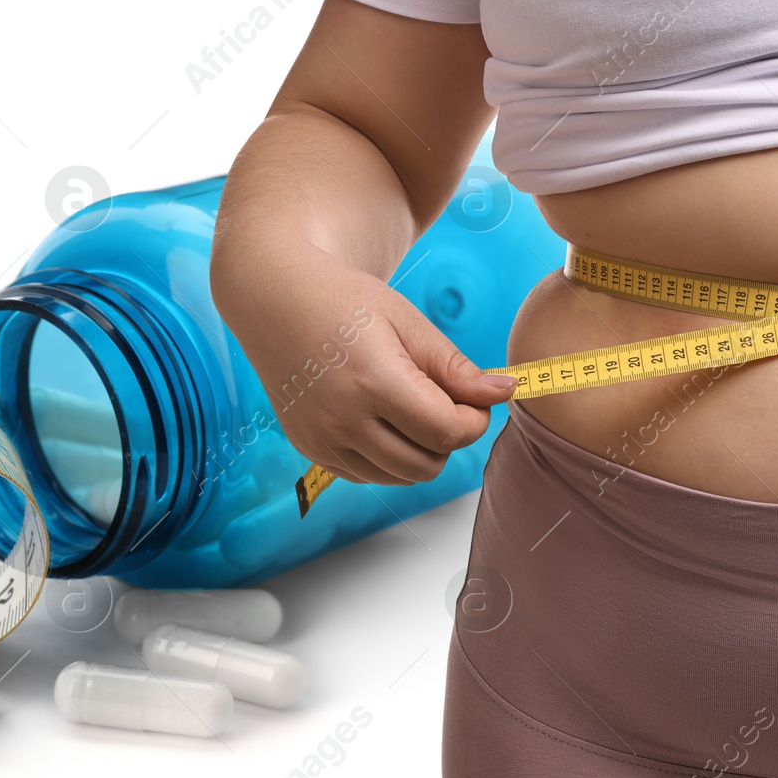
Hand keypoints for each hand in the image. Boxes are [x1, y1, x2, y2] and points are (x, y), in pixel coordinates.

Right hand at [214, 242, 515, 485]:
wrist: (274, 300)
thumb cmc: (345, 301)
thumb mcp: (407, 323)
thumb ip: (455, 367)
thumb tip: (503, 394)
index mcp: (374, 383)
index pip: (447, 432)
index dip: (474, 420)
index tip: (474, 399)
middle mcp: (343, 421)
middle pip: (427, 464)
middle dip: (449, 438)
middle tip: (445, 402)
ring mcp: (322, 441)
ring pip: (400, 477)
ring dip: (420, 451)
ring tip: (412, 408)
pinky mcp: (310, 450)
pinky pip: (368, 475)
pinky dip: (388, 457)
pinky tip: (381, 418)